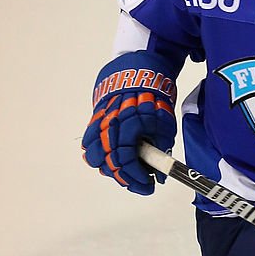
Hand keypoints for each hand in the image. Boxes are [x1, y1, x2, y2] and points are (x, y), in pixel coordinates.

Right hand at [82, 51, 176, 193]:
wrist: (138, 71)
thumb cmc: (154, 96)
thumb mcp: (165, 123)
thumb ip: (161, 148)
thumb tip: (160, 174)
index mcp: (129, 124)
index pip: (126, 160)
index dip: (137, 177)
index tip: (149, 185)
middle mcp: (110, 125)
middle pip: (109, 163)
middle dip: (126, 178)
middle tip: (141, 184)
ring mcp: (99, 122)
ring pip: (95, 156)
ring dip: (111, 170)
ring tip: (128, 173)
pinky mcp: (94, 120)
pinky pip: (89, 144)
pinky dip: (98, 156)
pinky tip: (112, 161)